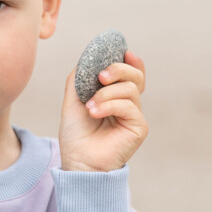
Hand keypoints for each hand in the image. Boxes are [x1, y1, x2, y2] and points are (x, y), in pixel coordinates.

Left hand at [58, 51, 147, 171]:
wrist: (77, 160)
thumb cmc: (76, 134)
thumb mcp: (73, 100)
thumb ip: (80, 78)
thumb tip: (88, 59)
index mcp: (115, 96)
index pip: (131, 73)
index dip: (130, 61)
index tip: (123, 51)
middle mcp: (128, 104)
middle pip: (135, 76)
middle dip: (118, 69)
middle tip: (100, 76)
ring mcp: (134, 116)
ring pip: (130, 89)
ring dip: (106, 93)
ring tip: (90, 107)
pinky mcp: (138, 127)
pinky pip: (128, 106)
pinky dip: (110, 105)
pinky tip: (94, 113)